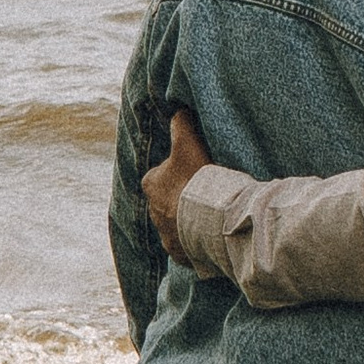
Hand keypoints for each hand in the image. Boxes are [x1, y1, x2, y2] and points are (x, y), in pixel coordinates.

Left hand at [143, 105, 212, 255]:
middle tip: (206, 193)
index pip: (162, 175)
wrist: (210, 219)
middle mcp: (153, 212)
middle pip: (169, 200)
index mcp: (151, 184)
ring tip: (212, 214)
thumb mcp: (188, 143)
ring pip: (178, 224)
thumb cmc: (196, 179)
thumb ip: (181, 123)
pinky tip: (212, 233)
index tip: (197, 172)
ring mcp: (166, 235)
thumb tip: (178, 110)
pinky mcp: (179, 253)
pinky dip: (197, 241)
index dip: (180, 171)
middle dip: (183, 198)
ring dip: (190, 220)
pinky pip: (188, 245)